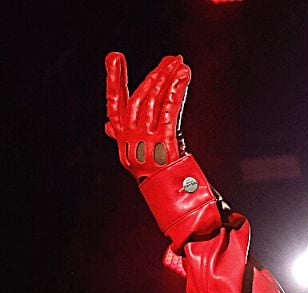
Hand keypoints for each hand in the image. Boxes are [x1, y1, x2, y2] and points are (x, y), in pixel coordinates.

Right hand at [104, 52, 190, 182]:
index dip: (114, 81)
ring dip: (169, 80)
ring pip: (155, 102)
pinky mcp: (164, 145)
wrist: (173, 204)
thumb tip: (108, 124)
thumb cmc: (160, 181)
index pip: (115, 106)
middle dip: (155, 76)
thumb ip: (125, 138)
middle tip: (171, 59)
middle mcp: (132, 140)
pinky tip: (183, 79)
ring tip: (180, 65)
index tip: (114, 57)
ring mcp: (147, 142)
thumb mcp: (137, 158)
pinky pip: (169, 112)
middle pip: (141, 100)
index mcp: (124, 141)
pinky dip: (176, 93)